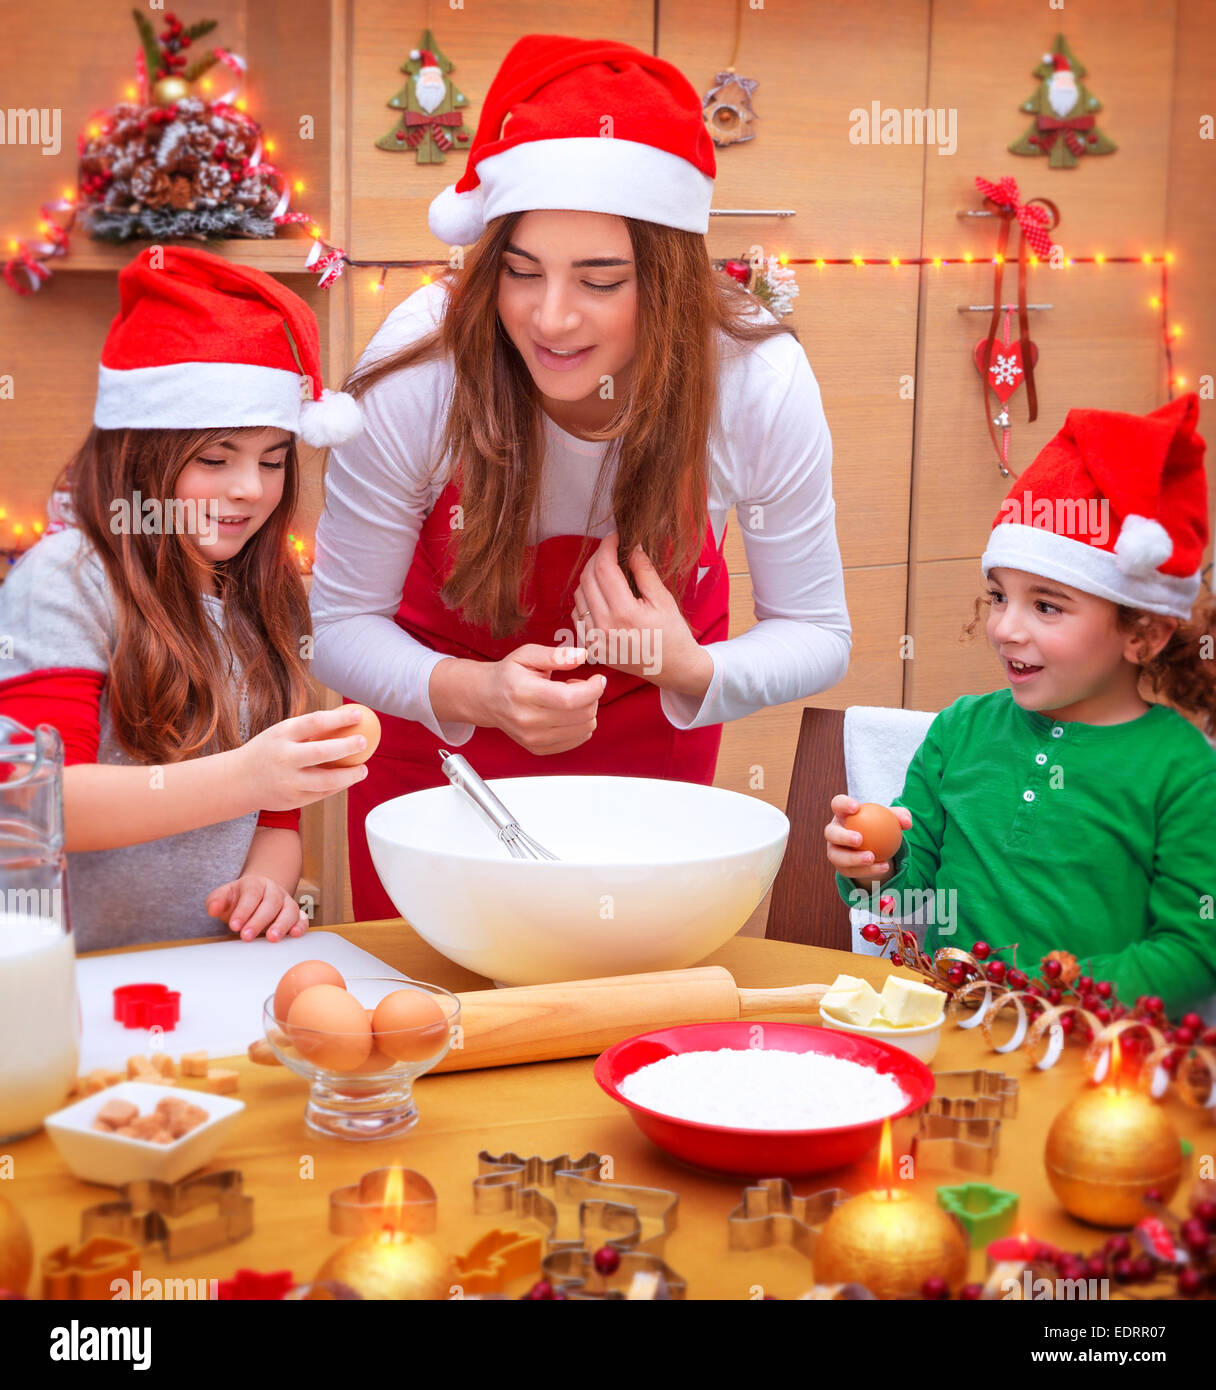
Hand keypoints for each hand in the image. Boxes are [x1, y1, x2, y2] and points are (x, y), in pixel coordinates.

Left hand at [206, 874, 307, 942]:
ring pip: (289, 910)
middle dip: (259, 921)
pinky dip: (301, 926)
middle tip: (246, 936)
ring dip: (281, 924)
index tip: (234, 925)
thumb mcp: (224, 896)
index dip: (243, 910)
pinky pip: (302, 918)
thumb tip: (212, 908)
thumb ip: (216, 901)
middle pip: (270, 903)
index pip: (251, 895)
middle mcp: (274, 891)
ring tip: (271, 938)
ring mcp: (287, 902)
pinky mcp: (296, 914)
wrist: (259, 894)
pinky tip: (294, 934)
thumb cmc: (240, 899)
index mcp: (255, 884)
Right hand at [236, 706, 371, 812]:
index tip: (358, 714)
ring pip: (327, 780)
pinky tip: (348, 779)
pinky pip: (323, 793)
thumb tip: (346, 718)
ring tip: (364, 769)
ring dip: (350, 775)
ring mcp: (289, 782)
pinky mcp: (294, 800)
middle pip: (322, 752)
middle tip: (364, 741)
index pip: (314, 722)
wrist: (238, 781)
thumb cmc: (268, 750)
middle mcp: (284, 758)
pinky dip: (339, 786)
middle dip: (348, 746)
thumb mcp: (280, 733)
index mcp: (281, 735)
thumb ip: (308, 728)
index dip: (339, 718)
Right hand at [476, 644, 603, 754]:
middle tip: (579, 684)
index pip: (569, 699)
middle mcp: (527, 720)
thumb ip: (555, 655)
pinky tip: (567, 712)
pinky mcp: (538, 748)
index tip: (599, 679)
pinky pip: (577, 741)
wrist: (487, 698)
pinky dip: (581, 725)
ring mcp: (532, 738)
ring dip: (587, 711)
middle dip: (592, 697)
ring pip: (584, 729)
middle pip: (581, 715)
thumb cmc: (509, 674)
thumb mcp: (527, 654)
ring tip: (570, 698)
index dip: (593, 689)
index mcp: (524, 693)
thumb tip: (581, 656)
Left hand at [572, 532, 709, 695]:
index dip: (607, 546)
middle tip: (611, 549)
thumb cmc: (672, 635)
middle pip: (587, 579)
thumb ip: (645, 571)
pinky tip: (602, 594)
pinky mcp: (591, 647)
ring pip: (578, 594)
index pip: (604, 569)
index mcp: (624, 614)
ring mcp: (595, 640)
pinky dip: (586, 598)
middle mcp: (604, 627)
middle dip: (597, 557)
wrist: (673, 669)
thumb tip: (632, 546)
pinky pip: (578, 614)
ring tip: (608, 570)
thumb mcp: (663, 600)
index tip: (614, 537)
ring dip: (590, 576)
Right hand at [824, 794, 912, 882]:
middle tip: (859, 839)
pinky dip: (867, 870)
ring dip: (853, 858)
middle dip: (842, 836)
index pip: (838, 804)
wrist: (876, 848)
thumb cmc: (882, 826)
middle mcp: (833, 832)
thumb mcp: (893, 819)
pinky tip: (883, 867)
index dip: (843, 804)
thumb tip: (907, 823)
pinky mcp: (840, 867)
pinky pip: (851, 870)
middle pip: (830, 833)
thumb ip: (900, 817)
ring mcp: (834, 850)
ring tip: (871, 858)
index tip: (856, 808)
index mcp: (843, 814)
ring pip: (837, 856)